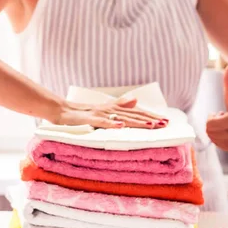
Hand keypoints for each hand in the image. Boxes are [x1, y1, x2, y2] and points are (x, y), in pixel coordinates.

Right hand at [53, 97, 167, 128]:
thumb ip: (120, 105)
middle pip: (133, 115)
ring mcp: (100, 113)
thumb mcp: (104, 109)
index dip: (151, 116)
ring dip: (137, 122)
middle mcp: (110, 109)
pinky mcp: (89, 119)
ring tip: (151, 125)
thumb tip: (136, 100)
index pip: (136, 112)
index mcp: (114, 108)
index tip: (165, 121)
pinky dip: (112, 124)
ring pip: (122, 118)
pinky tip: (122, 127)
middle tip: (165, 124)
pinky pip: (102, 122)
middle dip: (150, 120)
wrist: (61, 110)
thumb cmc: (83, 112)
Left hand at [206, 64, 227, 152]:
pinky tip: (227, 132)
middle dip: (213, 123)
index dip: (212, 117)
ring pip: (212, 138)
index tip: (220, 113)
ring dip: (216, 130)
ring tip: (226, 125)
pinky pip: (216, 145)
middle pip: (209, 132)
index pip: (210, 124)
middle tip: (223, 119)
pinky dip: (219, 138)